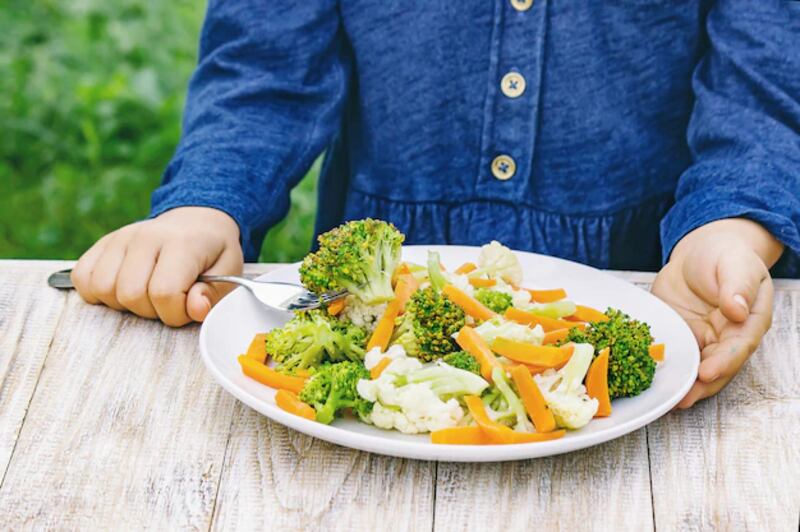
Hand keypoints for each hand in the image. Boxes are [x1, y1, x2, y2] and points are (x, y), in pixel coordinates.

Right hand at [71, 207, 243, 326]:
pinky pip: (83, 277)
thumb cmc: (212, 253)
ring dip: (125, 303)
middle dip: (152, 310)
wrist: (196, 221)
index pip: (165, 293)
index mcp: (182, 243)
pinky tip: (123, 287)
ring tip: (148, 293)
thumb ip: (214, 295)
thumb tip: (195, 309)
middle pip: (131, 294)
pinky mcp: (102, 243)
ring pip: (103, 289)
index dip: (176, 313)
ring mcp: (120, 238)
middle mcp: (146, 236)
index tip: (188, 306)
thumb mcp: (228, 273)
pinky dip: (98, 292)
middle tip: (168, 299)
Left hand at [652, 218, 782, 407]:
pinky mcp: (679, 337)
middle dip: (701, 385)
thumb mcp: (735, 263)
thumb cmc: (725, 256)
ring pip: (695, 369)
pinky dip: (663, 367)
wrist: (700, 251)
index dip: (723, 362)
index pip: (738, 347)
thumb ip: (737, 286)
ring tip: (668, 399)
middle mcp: (726, 337)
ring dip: (683, 385)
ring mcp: (701, 340)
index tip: (708, 373)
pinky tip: (648, 377)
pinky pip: (673, 355)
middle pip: (717, 367)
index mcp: (748, 322)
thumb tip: (737, 309)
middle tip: (684, 398)